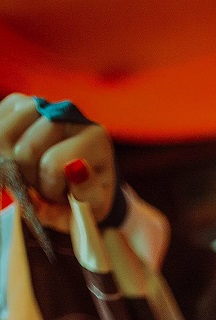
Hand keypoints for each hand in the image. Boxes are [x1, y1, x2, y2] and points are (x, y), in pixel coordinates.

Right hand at [0, 94, 116, 228]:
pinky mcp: (18, 103)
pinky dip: (2, 150)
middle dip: (31, 179)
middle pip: (25, 151)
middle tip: (46, 186)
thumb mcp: (91, 209)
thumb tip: (74, 168)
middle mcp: (68, 113)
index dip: (51, 188)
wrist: (76, 184)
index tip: (63, 195)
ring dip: (14, 165)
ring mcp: (41, 105)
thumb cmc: (83, 199)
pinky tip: (21, 161)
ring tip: (35, 174)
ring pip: (4, 138)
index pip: (53, 164)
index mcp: (95, 138)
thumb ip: (84, 196)